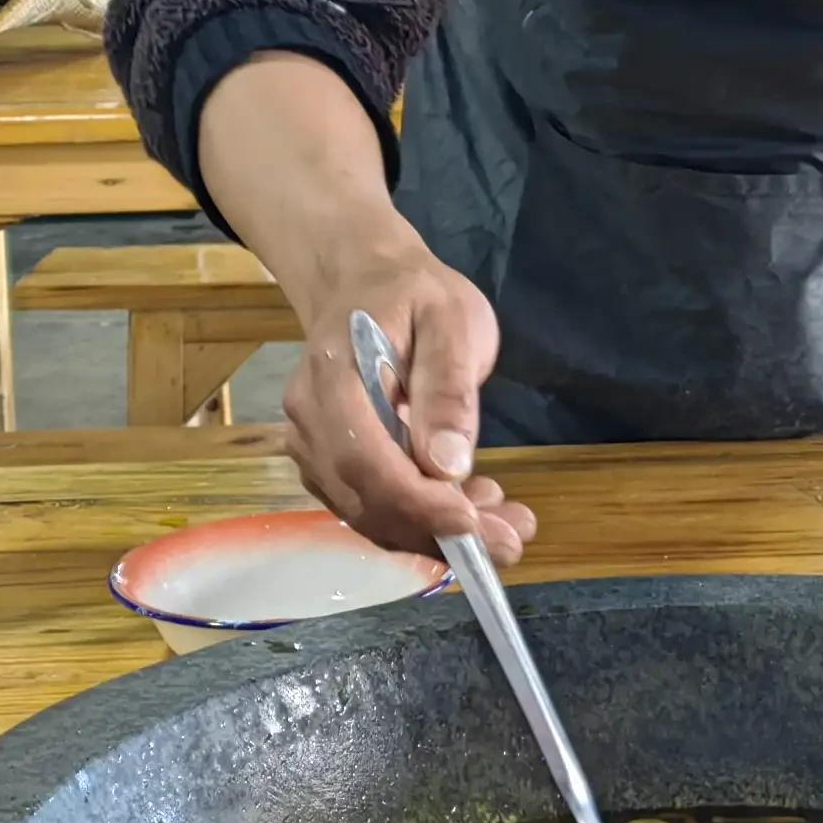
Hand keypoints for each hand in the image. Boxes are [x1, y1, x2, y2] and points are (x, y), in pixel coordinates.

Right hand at [279, 232, 533, 566]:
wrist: (368, 282)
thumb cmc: (415, 295)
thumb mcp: (450, 320)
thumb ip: (447, 389)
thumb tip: (448, 465)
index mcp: (333, 375)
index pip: (364, 459)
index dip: (417, 503)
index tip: (473, 524)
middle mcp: (309, 421)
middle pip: (366, 499)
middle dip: (439, 532)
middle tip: (512, 539)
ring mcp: (315, 448)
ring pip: (372, 514)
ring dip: (439, 533)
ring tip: (508, 523)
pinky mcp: (332, 466)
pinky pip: (375, 507)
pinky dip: (425, 520)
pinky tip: (475, 507)